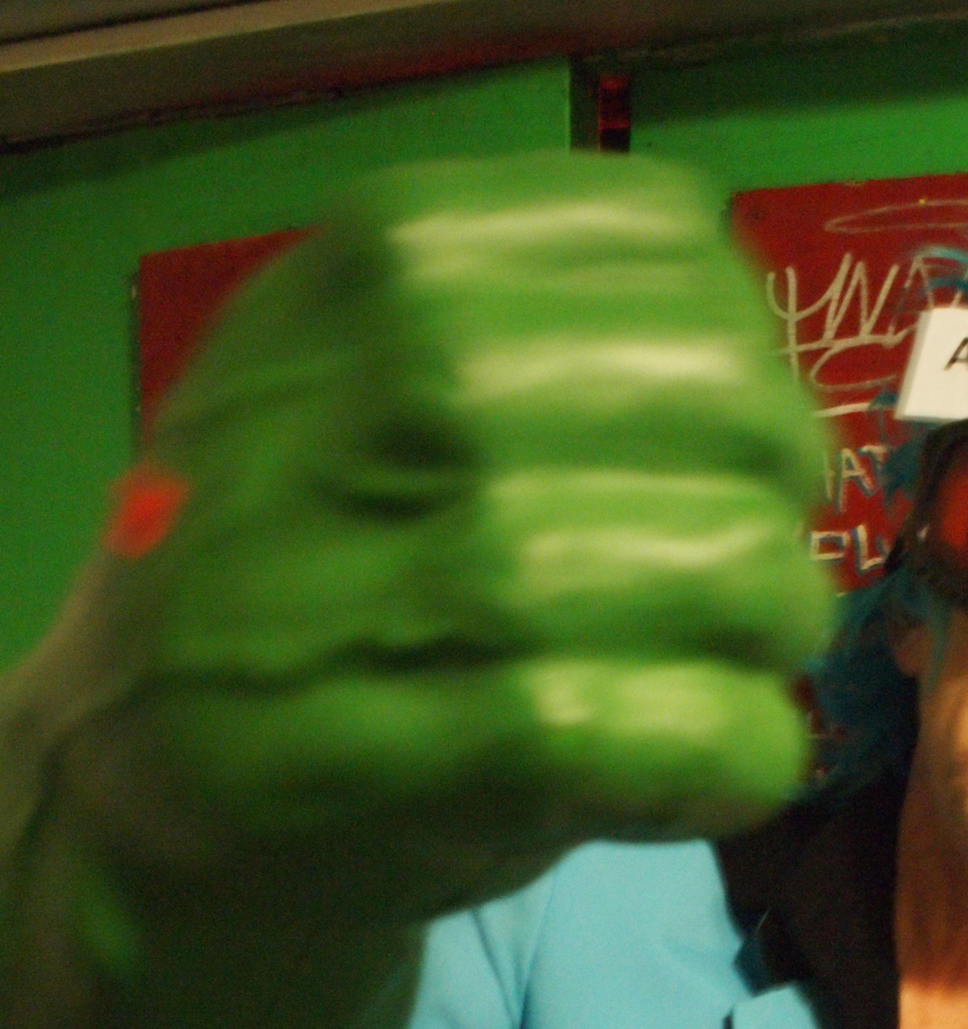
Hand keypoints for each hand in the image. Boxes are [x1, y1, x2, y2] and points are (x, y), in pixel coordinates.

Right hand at [51, 152, 832, 921]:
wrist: (140, 757)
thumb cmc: (278, 554)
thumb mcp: (333, 362)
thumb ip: (514, 313)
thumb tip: (750, 361)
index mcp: (401, 257)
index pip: (687, 257)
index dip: (733, 370)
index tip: (695, 452)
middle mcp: (437, 383)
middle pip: (749, 423)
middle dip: (767, 516)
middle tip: (712, 588)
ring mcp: (468, 565)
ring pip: (756, 577)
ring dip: (757, 651)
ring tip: (685, 678)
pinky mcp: (506, 742)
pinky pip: (723, 731)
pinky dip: (738, 759)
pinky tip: (679, 771)